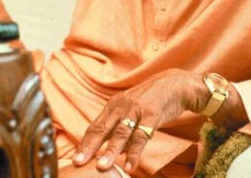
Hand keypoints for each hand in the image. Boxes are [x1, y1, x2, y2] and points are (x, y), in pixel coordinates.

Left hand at [72, 69, 203, 174]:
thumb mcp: (131, 108)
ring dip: (110, 151)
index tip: (75, 159)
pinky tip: (130, 165)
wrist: (175, 84)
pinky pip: (142, 136)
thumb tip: (109, 147)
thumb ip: (120, 125)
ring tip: (102, 167)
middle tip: (78, 163)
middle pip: (102, 129)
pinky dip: (135, 152)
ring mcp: (136, 110)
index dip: (84, 143)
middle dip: (89, 147)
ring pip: (121, 133)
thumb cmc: (152, 99)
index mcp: (114, 106)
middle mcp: (121, 106)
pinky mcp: (152, 114)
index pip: (95, 127)